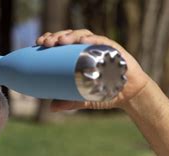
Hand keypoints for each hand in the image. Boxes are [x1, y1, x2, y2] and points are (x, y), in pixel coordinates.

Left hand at [36, 29, 153, 110]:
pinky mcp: (115, 49)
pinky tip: (82, 41)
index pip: (62, 42)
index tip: (39, 42)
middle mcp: (88, 48)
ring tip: (61, 41)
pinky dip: (92, 40)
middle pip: (69, 36)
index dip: (50, 39)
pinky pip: (102, 41)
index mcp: (78, 55)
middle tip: (46, 42)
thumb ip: (69, 102)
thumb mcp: (84, 98)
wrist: (130, 95)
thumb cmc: (105, 92)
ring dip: (71, 35)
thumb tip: (51, 108)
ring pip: (83, 35)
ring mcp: (101, 47)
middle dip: (56, 36)